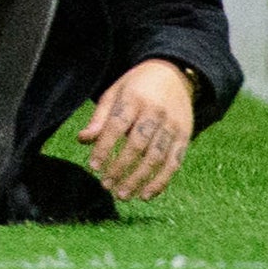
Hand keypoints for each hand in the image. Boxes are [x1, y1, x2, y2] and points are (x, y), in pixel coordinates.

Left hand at [76, 57, 194, 202]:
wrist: (174, 73)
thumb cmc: (137, 86)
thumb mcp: (116, 92)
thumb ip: (100, 117)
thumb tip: (82, 140)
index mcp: (135, 97)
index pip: (117, 125)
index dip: (105, 147)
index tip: (93, 167)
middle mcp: (156, 111)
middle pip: (138, 144)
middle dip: (121, 167)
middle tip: (106, 185)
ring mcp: (173, 124)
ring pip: (156, 157)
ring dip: (139, 179)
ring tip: (122, 195)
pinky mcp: (185, 136)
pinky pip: (174, 163)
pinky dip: (160, 182)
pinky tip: (146, 195)